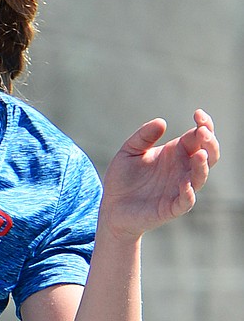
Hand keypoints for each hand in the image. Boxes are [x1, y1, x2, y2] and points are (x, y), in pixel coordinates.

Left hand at [99, 109, 219, 239]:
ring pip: (201, 176)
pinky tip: (185, 183)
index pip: (199, 137)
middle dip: (209, 142)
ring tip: (199, 154)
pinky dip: (188, 192)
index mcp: (176, 153)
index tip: (198, 113)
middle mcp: (183, 169)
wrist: (112, 206)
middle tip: (203, 131)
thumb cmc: (123, 178)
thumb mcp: (129, 151)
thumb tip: (161, 122)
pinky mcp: (172, 207)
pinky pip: (186, 200)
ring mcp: (180, 188)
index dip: (204, 125)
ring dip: (202, 165)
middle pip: (208, 155)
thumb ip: (143, 137)